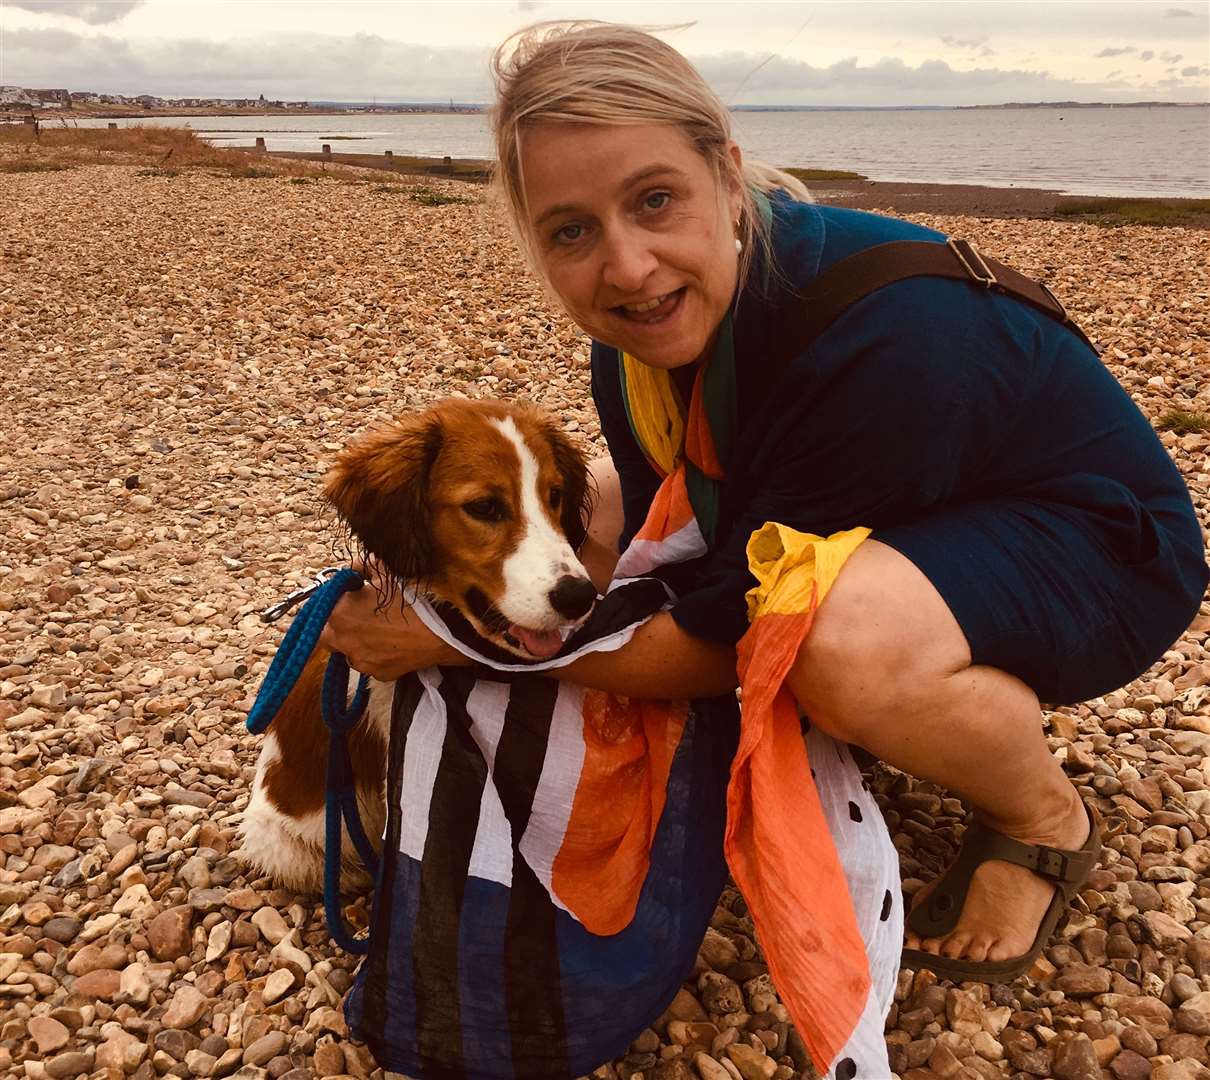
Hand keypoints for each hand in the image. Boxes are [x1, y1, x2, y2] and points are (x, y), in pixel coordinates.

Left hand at [317, 558, 465, 679]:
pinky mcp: (378, 675)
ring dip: (356, 641)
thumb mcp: (386, 571)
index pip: (321, 607)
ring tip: (381, 630)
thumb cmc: (413, 599)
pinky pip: (369, 664)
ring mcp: (360, 661)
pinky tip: (394, 643)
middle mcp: (343, 641)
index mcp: (340, 613)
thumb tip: (353, 568)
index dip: (335, 600)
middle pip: (326, 635)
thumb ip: (361, 566)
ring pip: (348, 651)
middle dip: (338, 625)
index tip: (348, 596)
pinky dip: (376, 654)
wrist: (443, 630)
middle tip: (358, 615)